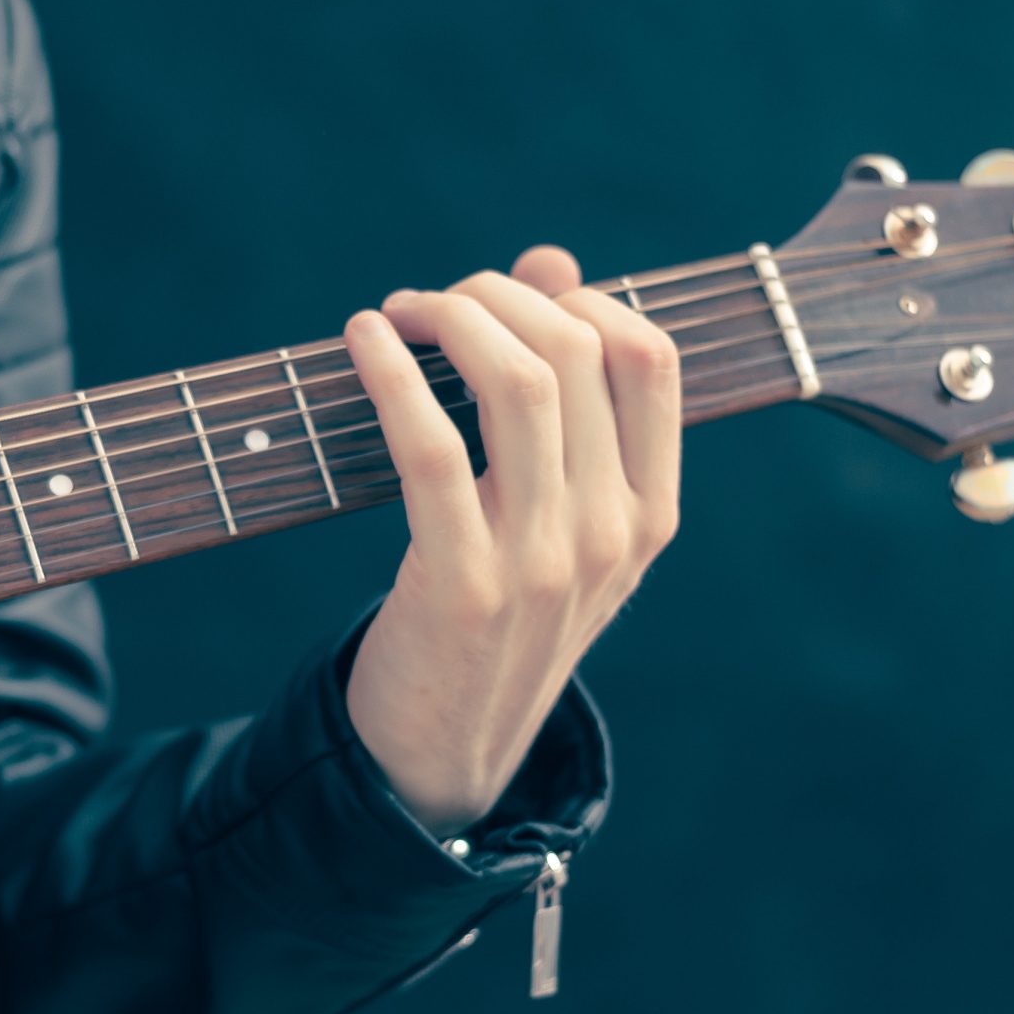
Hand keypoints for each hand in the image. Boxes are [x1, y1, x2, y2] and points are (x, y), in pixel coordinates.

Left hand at [340, 246, 680, 835]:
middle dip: (495, 296)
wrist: (445, 750)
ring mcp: (543, 562)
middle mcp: (611, 534)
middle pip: (575, 352)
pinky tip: (362, 341)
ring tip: (399, 313)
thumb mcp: (556, 518)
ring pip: (518, 383)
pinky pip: (429, 445)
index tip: (511, 296)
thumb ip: (566, 399)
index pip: (651, 359)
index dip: (577, 298)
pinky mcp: (461, 583)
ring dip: (450, 317)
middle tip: (434, 302)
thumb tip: (550, 263)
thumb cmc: (495, 614)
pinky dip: (390, 373)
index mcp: (651, 515)